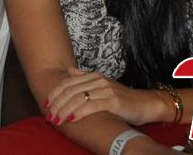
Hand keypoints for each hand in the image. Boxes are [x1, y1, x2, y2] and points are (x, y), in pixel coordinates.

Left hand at [45, 67, 169, 125]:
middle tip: (49, 115)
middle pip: (70, 90)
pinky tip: (72, 119)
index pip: (68, 83)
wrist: (146, 104)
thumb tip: (70, 71)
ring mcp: (106, 90)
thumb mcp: (103, 86)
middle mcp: (98, 81)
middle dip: (57, 103)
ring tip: (57, 120)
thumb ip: (86, 78)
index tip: (46, 104)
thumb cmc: (123, 99)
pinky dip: (79, 113)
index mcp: (94, 76)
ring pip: (78, 98)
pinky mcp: (113, 101)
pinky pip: (91, 106)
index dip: (54, 93)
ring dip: (64, 110)